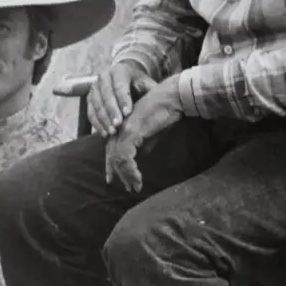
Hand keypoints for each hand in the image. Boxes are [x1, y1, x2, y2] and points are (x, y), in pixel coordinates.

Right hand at [87, 62, 156, 136]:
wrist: (126, 81)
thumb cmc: (140, 85)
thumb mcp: (148, 84)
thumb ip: (153, 92)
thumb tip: (162, 103)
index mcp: (120, 70)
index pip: (119, 84)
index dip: (123, 99)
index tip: (128, 113)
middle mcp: (104, 76)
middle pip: (105, 94)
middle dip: (112, 110)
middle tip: (118, 125)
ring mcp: (95, 87)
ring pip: (96, 103)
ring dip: (103, 118)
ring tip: (111, 132)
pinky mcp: (90, 98)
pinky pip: (90, 111)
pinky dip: (96, 123)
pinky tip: (104, 133)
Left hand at [105, 76, 184, 191]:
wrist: (174, 98)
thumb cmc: (166, 112)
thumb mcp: (154, 132)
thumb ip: (146, 143)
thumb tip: (143, 155)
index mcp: (123, 126)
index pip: (112, 148)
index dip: (111, 165)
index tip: (113, 180)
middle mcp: (120, 127)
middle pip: (112, 154)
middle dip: (118, 173)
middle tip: (127, 187)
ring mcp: (124, 128)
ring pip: (118, 157)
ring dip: (126, 174)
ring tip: (136, 186)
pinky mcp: (131, 131)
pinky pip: (125, 155)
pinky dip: (130, 169)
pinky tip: (138, 178)